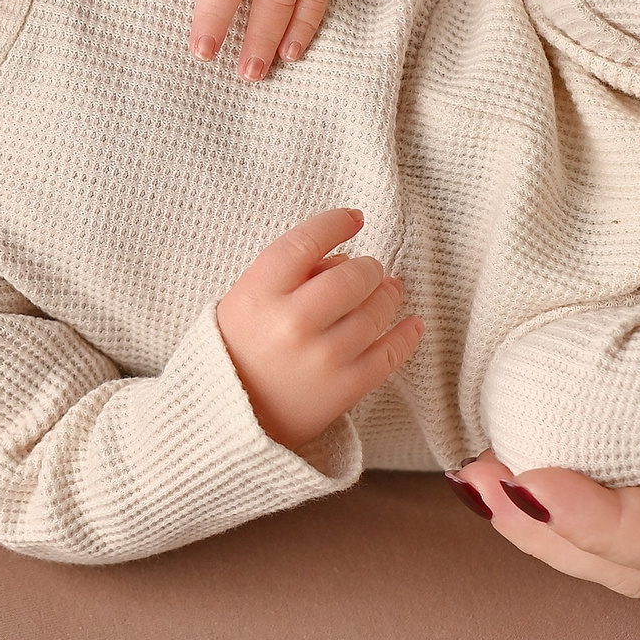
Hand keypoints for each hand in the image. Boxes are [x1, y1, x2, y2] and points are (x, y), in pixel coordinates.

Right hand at [215, 208, 422, 448]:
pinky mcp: (345, 388)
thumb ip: (288, 274)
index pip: (306, 242)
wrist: (227, 420)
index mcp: (260, 294)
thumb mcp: (244, 300)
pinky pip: (390, 353)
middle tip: (368, 270)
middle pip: (353, 275)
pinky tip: (411, 324)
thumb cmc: (237, 351)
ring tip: (388, 292)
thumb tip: (345, 259)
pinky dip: (408, 334)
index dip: (335, 223)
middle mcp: (293, 323)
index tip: (353, 218)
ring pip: (376, 310)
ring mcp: (323, 357)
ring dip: (388, 295)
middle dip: (368, 267)